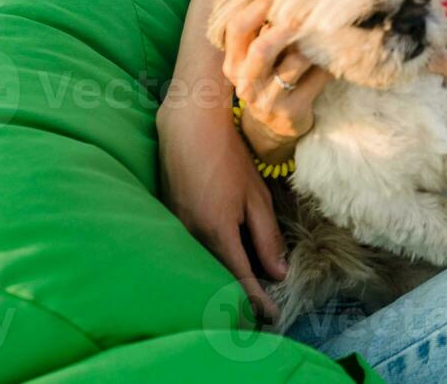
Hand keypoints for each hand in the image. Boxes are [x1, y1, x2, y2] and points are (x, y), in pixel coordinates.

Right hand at [155, 99, 286, 322]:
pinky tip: (222, 262)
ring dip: (222, 279)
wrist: (188, 129)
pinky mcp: (168, 219)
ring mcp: (175, 229)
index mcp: (216, 232)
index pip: (239, 278)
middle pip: (217, 277)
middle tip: (259, 311)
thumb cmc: (228, 158)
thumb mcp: (257, 197)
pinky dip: (208, 261)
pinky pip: (190, 250)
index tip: (272, 316)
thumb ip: (266, 238)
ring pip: (202, 265)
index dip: (257, 300)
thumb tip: (277, 272)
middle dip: (238, 296)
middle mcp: (191, 237)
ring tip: (243, 292)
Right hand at [222, 0, 332, 161]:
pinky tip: (337, 57)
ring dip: (314, 45)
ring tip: (327, 31)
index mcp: (234, 63)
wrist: (276, 125)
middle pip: (262, 48)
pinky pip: (317, 80)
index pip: (236, 29)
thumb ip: (261, 31)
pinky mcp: (292, 111)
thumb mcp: (256, 59)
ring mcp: (268, 100)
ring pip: (295, 63)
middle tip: (305, 13)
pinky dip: (329, 65)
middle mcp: (246, 82)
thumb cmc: (270, 78)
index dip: (255, 8)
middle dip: (285, 27)